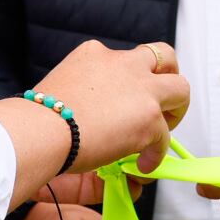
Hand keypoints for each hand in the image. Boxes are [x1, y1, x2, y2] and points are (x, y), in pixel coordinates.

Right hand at [34, 40, 188, 173]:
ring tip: (162, 133)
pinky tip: (142, 164)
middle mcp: (121, 63)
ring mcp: (140, 88)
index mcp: (95, 54)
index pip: (126, 59)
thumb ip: (84, 99)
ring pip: (181, 88)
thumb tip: (94, 123)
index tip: (127, 99)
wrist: (38, 131)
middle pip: (164, 57)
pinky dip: (156, 153)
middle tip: (160, 105)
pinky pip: (165, 137)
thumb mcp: (62, 94)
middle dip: (168, 79)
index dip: (131, 80)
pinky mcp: (149, 116)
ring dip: (175, 111)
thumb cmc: (38, 119)